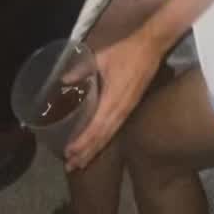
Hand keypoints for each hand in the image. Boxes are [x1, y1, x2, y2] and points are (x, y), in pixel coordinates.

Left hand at [65, 29, 162, 171]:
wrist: (150, 48)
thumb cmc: (125, 52)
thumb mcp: (101, 57)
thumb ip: (81, 69)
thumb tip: (63, 80)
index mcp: (113, 99)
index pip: (96, 127)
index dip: (83, 142)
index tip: (69, 153)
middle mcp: (120, 109)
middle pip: (102, 137)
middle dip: (86, 152)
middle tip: (70, 166)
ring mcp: (127, 110)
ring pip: (109, 136)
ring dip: (95, 150)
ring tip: (80, 163)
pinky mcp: (130, 108)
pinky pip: (115, 129)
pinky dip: (104, 141)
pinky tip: (97, 146)